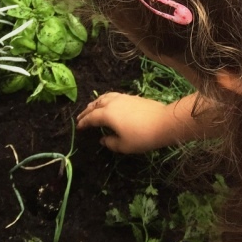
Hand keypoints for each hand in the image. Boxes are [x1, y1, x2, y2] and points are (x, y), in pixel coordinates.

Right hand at [77, 92, 198, 152]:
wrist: (163, 122)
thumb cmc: (142, 136)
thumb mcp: (124, 145)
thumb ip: (111, 142)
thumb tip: (103, 139)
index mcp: (107, 114)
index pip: (91, 117)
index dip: (83, 122)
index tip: (78, 126)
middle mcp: (113, 102)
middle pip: (96, 104)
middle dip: (87, 110)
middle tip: (81, 116)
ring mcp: (123, 98)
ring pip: (105, 97)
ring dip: (96, 102)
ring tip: (92, 107)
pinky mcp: (132, 97)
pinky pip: (114, 96)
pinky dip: (106, 99)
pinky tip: (109, 104)